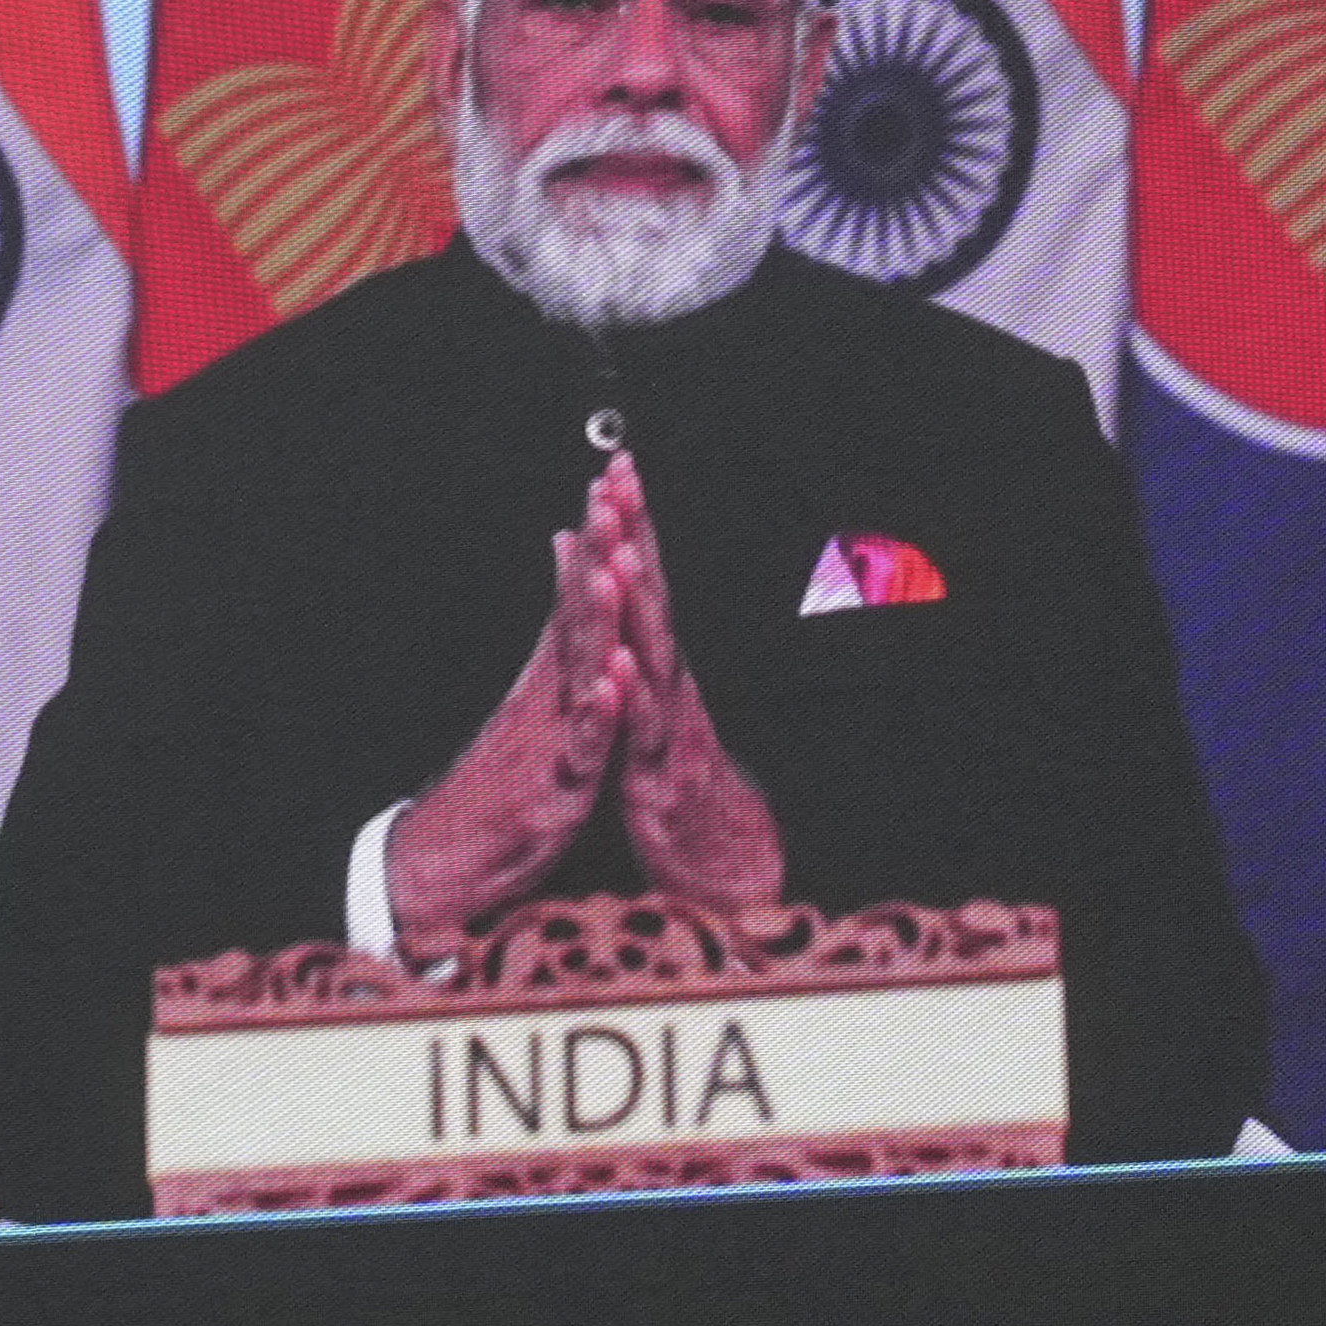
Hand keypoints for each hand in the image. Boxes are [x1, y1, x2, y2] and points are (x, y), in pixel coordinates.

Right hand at [384, 487, 644, 950]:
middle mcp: (554, 695)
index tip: (614, 472)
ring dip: (593, 618)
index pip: (582, 590)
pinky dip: (596, 717)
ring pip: (579, 671)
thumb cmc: (502, 781)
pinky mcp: (558, 789)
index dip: (601, 532)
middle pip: (579, 612)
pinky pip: (581, 750)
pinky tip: (609, 685)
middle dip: (598, 551)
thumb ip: (558, 626)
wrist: (449, 860)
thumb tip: (566, 557)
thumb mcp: (535, 695)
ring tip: (606, 566)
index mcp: (557, 675)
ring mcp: (555, 738)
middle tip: (607, 491)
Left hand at [590, 482, 785, 922]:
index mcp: (657, 668)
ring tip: (620, 554)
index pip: (641, 582)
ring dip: (637, 606)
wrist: (711, 861)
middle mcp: (668, 685)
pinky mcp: (656, 775)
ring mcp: (666, 726)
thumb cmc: (672, 779)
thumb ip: (635, 647)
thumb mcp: (646, 706)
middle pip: (651, 600)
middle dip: (637, 537)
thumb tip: (626, 588)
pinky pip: (643, 732)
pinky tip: (620, 666)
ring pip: (652, 656)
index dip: (629, 523)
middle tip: (621, 480)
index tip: (614, 464)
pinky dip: (633, 698)